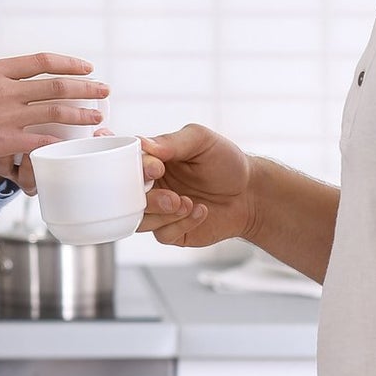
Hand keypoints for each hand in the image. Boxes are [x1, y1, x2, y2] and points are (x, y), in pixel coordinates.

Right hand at [0, 53, 108, 173]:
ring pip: (54, 111)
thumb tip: (10, 86)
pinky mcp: (1, 141)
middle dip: (86, 87)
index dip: (69, 63)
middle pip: (56, 85)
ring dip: (81, 114)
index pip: (42, 61)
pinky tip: (72, 144)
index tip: (86, 67)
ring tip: (98, 116)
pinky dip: (59, 141)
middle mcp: (3, 89)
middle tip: (104, 90)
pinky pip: (39, 140)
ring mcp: (4, 115)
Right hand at [138, 123, 254, 247]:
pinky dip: (182, 224)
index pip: (125, 165)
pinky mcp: (171, 231)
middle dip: (148, 198)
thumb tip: (144, 144)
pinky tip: (200, 211)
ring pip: (140, 220)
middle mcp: (149, 186)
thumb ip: (172, 141)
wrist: (250, 193)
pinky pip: (162, 234)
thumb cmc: (226, 162)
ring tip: (187, 203)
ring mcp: (158, 211)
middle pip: (126, 198)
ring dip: (164, 213)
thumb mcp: (201, 141)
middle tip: (172, 195)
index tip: (156, 168)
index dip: (135, 169)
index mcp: (150, 161)